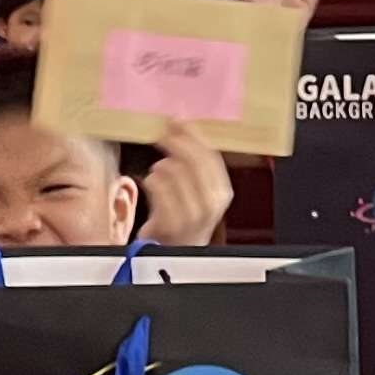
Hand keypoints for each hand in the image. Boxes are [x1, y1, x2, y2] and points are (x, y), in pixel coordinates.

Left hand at [138, 123, 232, 246]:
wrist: (175, 253)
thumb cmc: (184, 217)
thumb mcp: (199, 192)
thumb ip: (195, 164)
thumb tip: (182, 125)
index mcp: (222, 192)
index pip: (210, 155)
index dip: (193, 134)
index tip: (179, 120)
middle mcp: (211, 204)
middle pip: (193, 160)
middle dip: (176, 141)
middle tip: (163, 132)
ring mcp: (191, 215)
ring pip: (174, 171)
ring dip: (162, 165)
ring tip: (159, 170)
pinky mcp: (169, 223)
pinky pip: (158, 187)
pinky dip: (152, 180)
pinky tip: (152, 183)